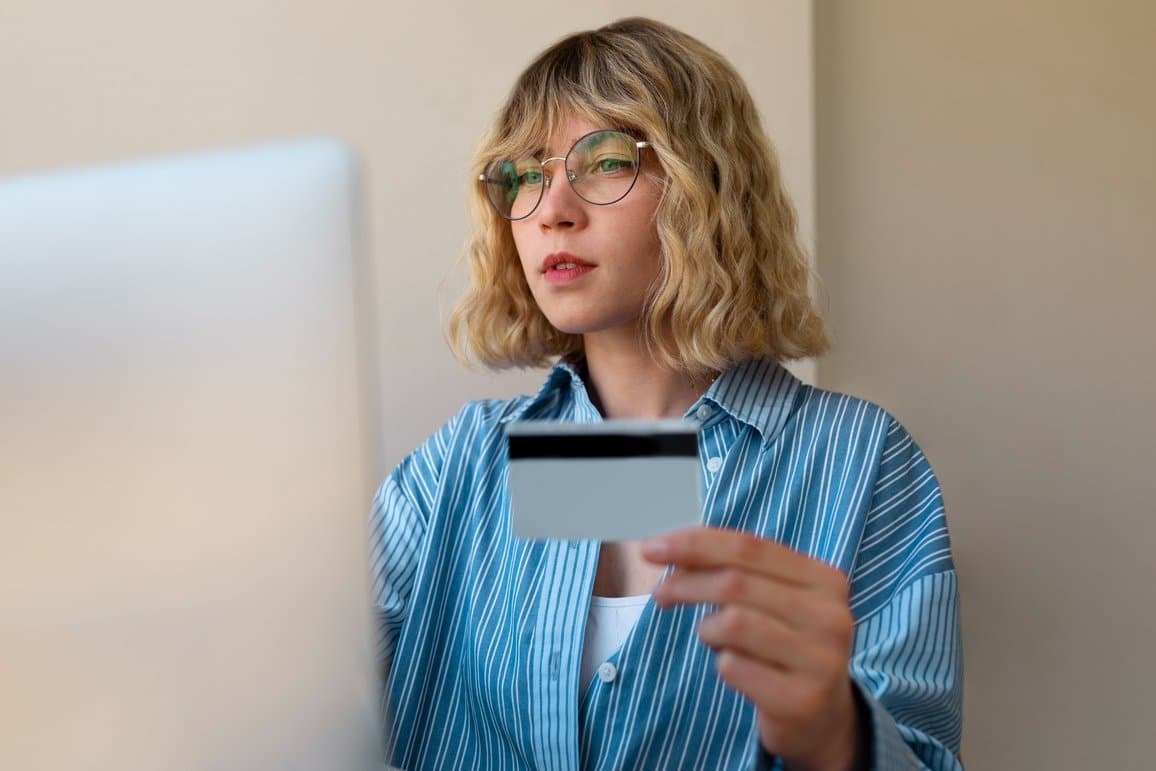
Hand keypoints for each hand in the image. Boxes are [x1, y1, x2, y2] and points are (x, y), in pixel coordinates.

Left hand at [642, 527, 861, 770]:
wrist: (823, 719)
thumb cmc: (785, 647)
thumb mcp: (773, 601)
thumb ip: (735, 571)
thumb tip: (669, 550)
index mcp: (825, 580)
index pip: (750, 548)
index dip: (696, 543)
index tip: (653, 548)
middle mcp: (830, 617)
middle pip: (736, 583)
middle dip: (686, 584)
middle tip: (661, 594)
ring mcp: (820, 660)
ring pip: (732, 623)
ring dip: (707, 629)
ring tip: (714, 639)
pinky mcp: (799, 699)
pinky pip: (732, 666)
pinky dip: (721, 664)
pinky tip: (736, 669)